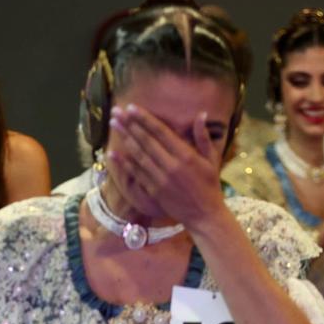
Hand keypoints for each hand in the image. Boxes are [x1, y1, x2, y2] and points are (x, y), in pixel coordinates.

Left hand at [108, 104, 223, 226]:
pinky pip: (136, 174)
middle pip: (146, 141)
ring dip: (124, 138)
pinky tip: (112, 153)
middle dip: (130, 124)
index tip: (132, 108)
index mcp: (186, 155)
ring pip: (138, 155)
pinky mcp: (153, 191)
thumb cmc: (210, 185)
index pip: (161, 132)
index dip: (145, 119)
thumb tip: (201, 114)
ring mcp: (160, 179)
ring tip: (113, 125)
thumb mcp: (211, 159)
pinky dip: (123, 163)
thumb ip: (203, 136)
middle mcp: (171, 165)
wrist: (204, 215)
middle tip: (116, 111)